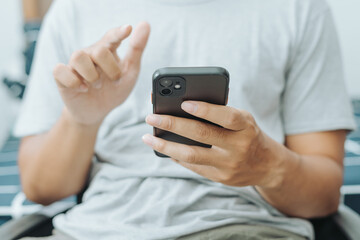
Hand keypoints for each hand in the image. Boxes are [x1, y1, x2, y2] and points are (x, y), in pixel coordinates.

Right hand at [53, 22, 150, 126]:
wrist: (98, 112)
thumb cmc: (113, 90)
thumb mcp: (130, 73)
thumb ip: (136, 50)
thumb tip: (145, 24)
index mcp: (107, 50)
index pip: (112, 36)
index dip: (119, 33)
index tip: (128, 29)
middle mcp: (90, 53)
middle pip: (99, 50)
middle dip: (110, 70)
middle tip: (113, 81)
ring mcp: (74, 64)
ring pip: (79, 57)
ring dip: (92, 76)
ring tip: (96, 86)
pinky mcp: (62, 76)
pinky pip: (61, 71)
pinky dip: (74, 82)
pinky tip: (82, 89)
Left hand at [143, 101, 284, 188]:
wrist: (266, 165)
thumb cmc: (248, 133)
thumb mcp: (242, 119)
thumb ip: (220, 111)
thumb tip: (184, 101)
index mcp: (246, 126)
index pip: (225, 117)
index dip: (205, 110)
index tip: (183, 103)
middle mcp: (238, 146)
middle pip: (201, 134)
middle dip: (173, 124)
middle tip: (151, 117)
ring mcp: (229, 165)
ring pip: (192, 155)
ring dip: (166, 145)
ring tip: (148, 137)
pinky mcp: (220, 178)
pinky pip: (193, 166)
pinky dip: (176, 156)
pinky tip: (164, 148)